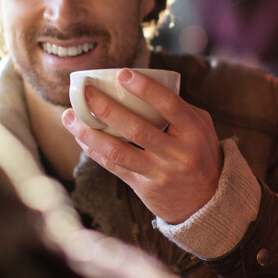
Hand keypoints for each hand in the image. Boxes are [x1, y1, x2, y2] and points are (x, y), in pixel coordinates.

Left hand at [62, 68, 222, 223]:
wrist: (208, 203)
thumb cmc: (201, 154)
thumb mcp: (203, 129)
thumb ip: (180, 107)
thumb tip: (144, 84)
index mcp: (194, 132)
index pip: (169, 105)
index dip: (144, 88)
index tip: (122, 74)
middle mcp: (178, 154)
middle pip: (137, 128)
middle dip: (106, 108)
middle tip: (86, 91)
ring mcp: (160, 173)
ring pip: (118, 151)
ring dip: (89, 132)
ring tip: (69, 116)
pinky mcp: (144, 189)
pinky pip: (114, 167)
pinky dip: (94, 150)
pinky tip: (80, 136)